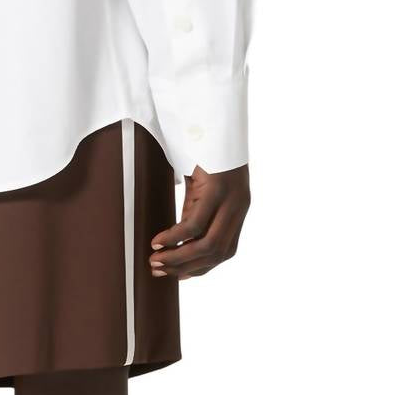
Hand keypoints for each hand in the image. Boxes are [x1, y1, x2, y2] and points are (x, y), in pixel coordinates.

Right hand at [148, 164, 250, 279]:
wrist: (212, 120)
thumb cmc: (203, 154)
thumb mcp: (201, 190)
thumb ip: (196, 213)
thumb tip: (178, 241)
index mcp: (237, 211)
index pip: (225, 252)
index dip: (201, 269)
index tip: (177, 275)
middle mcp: (238, 208)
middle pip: (216, 254)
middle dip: (185, 267)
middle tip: (158, 271)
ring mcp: (230, 199)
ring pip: (207, 245)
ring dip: (178, 258)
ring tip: (155, 261)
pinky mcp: (217, 189)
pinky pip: (194, 225)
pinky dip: (174, 238)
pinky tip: (158, 242)